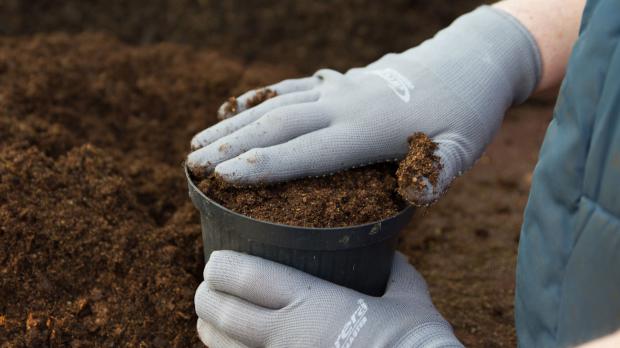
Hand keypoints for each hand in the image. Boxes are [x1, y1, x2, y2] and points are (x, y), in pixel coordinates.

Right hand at [187, 6, 539, 203]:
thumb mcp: (461, 148)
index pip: (304, 150)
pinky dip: (258, 99)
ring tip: (197, 143)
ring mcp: (337, 89)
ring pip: (275, 104)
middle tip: (192, 166)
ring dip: (233, 123)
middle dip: (230, 146)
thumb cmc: (464, 113)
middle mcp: (342, 104)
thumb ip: (436, 173)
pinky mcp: (338, 82)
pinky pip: (288, 88)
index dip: (261, 165)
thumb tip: (416, 198)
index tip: (222, 178)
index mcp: (367, 128)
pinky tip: (233, 108)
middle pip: (276, 124)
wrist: (465, 63)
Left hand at [194, 250, 462, 347]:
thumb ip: (396, 273)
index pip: (248, 277)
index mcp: (313, 303)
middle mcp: (287, 336)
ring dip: (209, 330)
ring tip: (209, 319)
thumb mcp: (410, 299)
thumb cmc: (416, 341)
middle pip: (224, 313)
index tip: (217, 261)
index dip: (223, 267)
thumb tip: (390, 256)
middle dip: (207, 297)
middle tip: (206, 287)